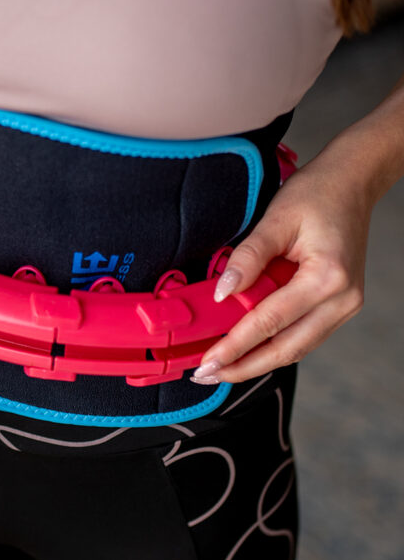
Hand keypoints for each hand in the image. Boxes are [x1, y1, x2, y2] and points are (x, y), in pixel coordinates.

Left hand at [191, 155, 370, 384]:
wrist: (352, 184)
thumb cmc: (316, 195)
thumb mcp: (275, 219)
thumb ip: (247, 258)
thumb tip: (221, 293)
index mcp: (327, 278)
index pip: (269, 322)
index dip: (234, 346)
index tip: (207, 362)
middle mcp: (342, 300)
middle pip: (286, 349)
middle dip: (243, 367)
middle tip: (206, 375)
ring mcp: (344, 306)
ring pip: (296, 349)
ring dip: (257, 363)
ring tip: (220, 370)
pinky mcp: (338, 307)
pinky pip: (302, 337)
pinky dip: (273, 348)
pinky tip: (246, 353)